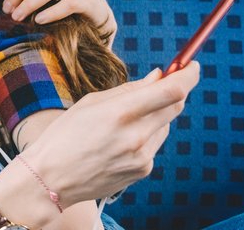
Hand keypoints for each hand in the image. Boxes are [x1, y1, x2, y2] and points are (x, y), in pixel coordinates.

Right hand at [18, 62, 200, 205]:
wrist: (51, 180)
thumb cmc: (64, 136)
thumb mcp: (90, 103)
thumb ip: (129, 89)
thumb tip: (159, 76)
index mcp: (119, 113)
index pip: (171, 90)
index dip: (188, 74)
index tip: (192, 64)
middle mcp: (135, 136)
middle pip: (175, 105)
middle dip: (175, 90)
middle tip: (166, 81)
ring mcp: (142, 156)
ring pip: (165, 124)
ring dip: (155, 114)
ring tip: (122, 121)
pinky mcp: (143, 170)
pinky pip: (154, 143)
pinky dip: (145, 135)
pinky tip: (119, 141)